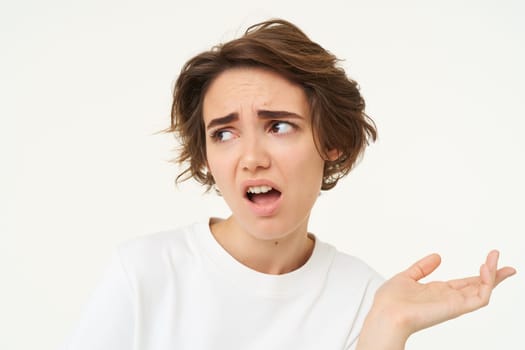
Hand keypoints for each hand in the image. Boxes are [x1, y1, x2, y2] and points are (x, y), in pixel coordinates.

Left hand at [357, 250, 515, 349]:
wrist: (386, 314)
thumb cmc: (390, 301)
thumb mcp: (407, 277)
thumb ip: (422, 268)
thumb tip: (437, 256)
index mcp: (438, 292)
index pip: (466, 282)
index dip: (480, 273)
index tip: (492, 260)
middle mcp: (449, 298)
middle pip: (479, 287)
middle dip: (494, 275)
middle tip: (509, 265)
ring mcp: (454, 304)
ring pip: (483, 290)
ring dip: (493, 274)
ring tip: (494, 258)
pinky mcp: (457, 308)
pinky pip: (480, 297)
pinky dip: (487, 283)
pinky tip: (485, 268)